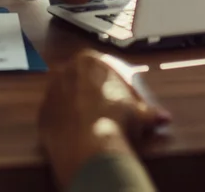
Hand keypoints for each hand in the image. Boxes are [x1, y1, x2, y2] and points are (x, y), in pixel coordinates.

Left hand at [39, 54, 170, 189]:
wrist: (88, 143)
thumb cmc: (115, 118)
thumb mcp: (138, 112)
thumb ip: (148, 111)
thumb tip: (163, 117)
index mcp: (88, 60)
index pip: (108, 68)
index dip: (122, 85)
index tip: (129, 100)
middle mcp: (64, 71)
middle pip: (85, 81)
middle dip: (99, 95)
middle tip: (114, 113)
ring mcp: (50, 92)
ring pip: (69, 98)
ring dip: (80, 108)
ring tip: (98, 126)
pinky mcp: (41, 115)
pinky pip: (57, 117)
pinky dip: (67, 124)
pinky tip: (80, 135)